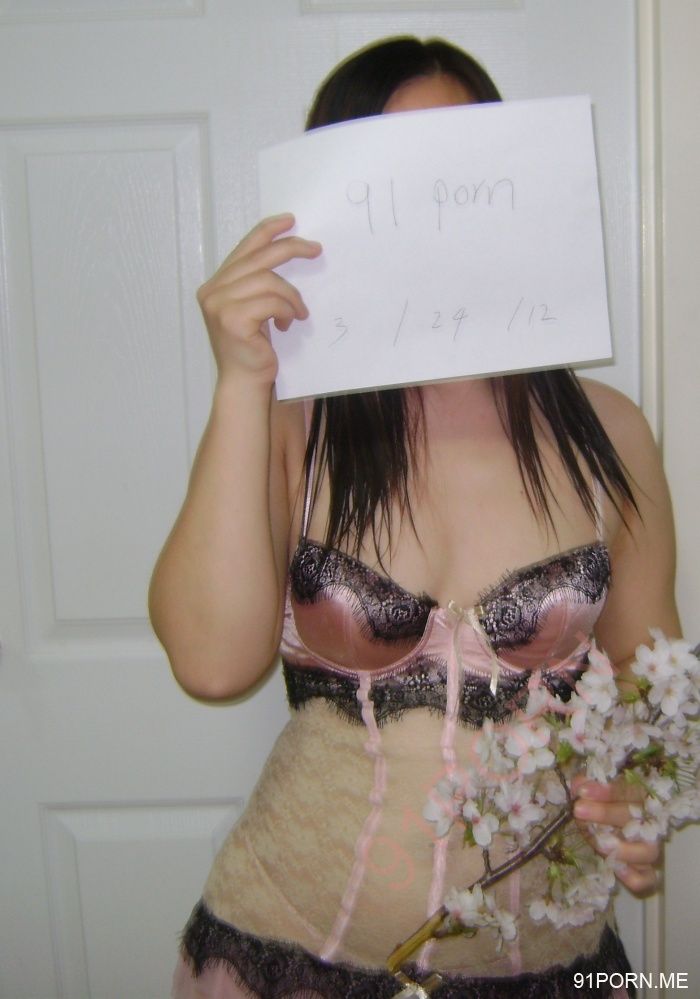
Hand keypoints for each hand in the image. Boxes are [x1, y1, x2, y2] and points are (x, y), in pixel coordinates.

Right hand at [196, 214, 321, 383]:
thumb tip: (287, 250)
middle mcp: (212, 291)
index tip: (290, 221)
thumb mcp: (254, 309)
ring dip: (291, 296)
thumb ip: (258, 283)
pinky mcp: (233, 319)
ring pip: (268, 280)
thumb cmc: (253, 349)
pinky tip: (288, 325)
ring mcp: (219, 305)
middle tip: (316, 249)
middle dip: (291, 249)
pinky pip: (271, 301)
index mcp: (215, 285)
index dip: (267, 231)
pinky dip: (286, 311)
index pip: (244, 248)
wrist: (244, 383)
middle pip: (258, 257)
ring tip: (298, 313)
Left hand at [572, 778, 661, 895]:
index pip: (629, 791)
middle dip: (605, 813)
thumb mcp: (595, 790)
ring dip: (624, 848)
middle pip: (635, 818)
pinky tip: (616, 868)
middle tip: (579, 809)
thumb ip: (587, 785)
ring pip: (648, 851)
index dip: (607, 791)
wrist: (616, 827)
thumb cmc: (605, 804)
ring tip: (599, 843)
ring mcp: (650, 848)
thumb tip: (578, 785)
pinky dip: (634, 877)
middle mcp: (650, 822)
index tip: (583, 791)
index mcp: (641, 797)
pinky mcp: (647, 871)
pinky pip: (647, 878)